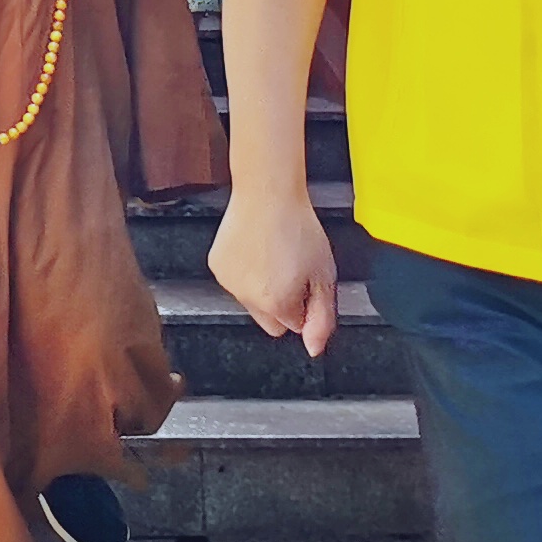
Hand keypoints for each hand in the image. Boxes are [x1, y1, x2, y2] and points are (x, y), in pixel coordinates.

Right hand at [210, 185, 339, 356]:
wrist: (267, 193)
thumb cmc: (298, 227)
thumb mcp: (325, 276)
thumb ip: (322, 319)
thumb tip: (313, 348)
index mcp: (276, 305)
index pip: (294, 326)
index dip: (304, 306)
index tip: (307, 283)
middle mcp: (248, 298)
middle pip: (270, 322)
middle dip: (281, 305)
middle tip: (291, 273)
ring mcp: (229, 282)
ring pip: (251, 302)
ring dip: (262, 288)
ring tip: (273, 256)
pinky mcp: (217, 265)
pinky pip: (235, 282)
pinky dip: (245, 272)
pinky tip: (256, 250)